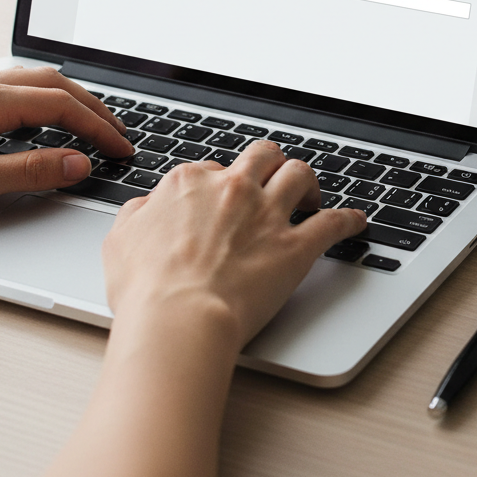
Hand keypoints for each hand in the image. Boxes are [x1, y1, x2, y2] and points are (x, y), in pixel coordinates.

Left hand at [0, 67, 133, 214]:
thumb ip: (30, 171)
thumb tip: (78, 163)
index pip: (63, 106)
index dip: (99, 128)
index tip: (121, 147)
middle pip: (56, 84)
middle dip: (94, 107)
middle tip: (118, 132)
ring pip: (34, 80)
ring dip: (69, 98)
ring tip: (91, 120)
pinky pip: (12, 85)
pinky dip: (43, 97)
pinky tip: (41, 114)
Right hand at [103, 140, 366, 348]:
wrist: (178, 319)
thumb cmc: (147, 289)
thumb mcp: (120, 240)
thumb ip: (139, 214)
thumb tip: (148, 207)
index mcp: (190, 183)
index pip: (211, 169)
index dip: (218, 184)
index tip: (222, 200)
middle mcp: (233, 189)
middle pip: (262, 156)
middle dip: (269, 163)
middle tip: (272, 179)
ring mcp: (267, 214)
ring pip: (299, 174)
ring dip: (308, 182)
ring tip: (310, 195)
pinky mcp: (295, 246)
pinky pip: (333, 223)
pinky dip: (349, 221)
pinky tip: (356, 222)